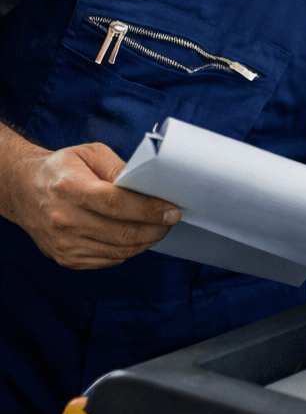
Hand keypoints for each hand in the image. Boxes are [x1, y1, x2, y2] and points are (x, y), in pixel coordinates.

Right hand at [0, 130, 180, 268]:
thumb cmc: (63, 168)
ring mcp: (64, 243)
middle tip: (171, 220)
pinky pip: (107, 260)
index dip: (150, 209)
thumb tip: (147, 185)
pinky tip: (136, 237)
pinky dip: (128, 250)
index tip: (173, 210)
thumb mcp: (90, 153)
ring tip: (158, 228)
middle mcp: (65, 220)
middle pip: (121, 233)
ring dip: (145, 242)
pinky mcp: (66, 258)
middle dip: (155, 229)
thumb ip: (119, 167)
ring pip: (118, 251)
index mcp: (71, 189)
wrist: (24, 190)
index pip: (117, 204)